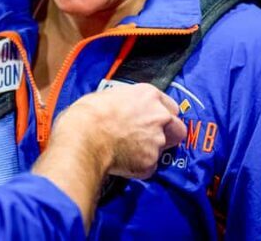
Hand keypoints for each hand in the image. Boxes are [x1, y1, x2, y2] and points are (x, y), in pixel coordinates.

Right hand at [33, 83, 184, 230]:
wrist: (83, 138)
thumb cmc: (87, 114)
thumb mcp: (105, 96)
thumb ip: (123, 104)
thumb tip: (118, 110)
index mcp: (148, 95)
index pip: (170, 106)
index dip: (160, 113)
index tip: (150, 119)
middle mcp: (159, 116)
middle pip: (177, 128)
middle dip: (167, 134)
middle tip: (148, 137)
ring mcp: (157, 141)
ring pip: (162, 149)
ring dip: (149, 150)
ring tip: (127, 151)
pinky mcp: (150, 163)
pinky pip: (148, 166)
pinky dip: (138, 166)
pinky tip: (121, 161)